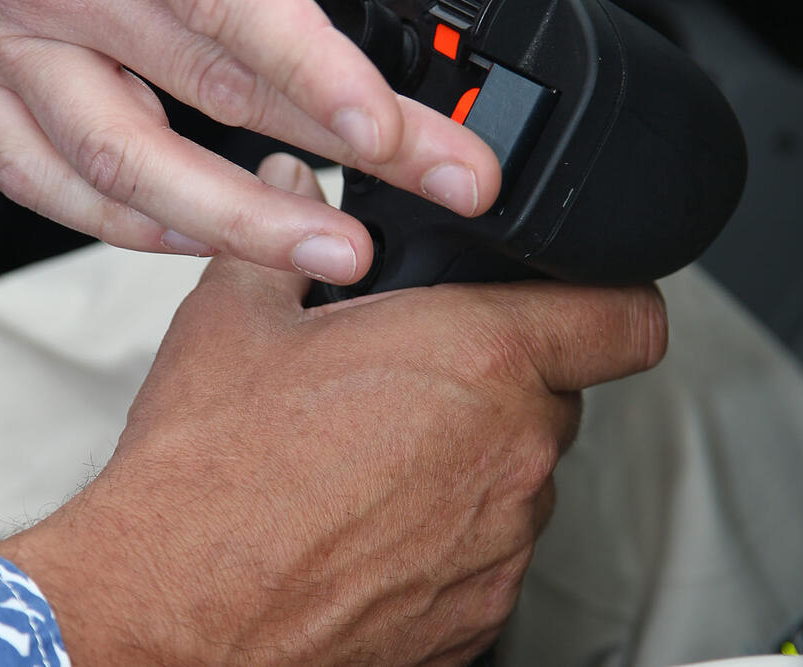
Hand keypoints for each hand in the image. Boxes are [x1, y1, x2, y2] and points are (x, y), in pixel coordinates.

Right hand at [0, 0, 501, 283]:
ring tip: (328, 247)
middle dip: (337, 153)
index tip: (394, 135)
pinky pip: (43, 181)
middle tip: (431, 187)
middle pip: (208, 93)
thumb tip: (335, 0)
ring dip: (238, 222)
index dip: (318, 76)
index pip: (225, 2)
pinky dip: (130, 223)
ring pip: (125, 167)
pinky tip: (196, 237)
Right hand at [0, 154, 665, 664]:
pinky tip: (365, 523)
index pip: (627, 318)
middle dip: (498, 380)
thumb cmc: (210, 476)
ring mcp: (500, 545)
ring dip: (470, 458)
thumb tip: (293, 188)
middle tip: (413, 379)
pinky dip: (446, 532)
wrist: (175, 611)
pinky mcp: (478, 615)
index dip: (611, 298)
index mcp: (479, 357)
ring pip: (519, 476)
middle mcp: (511, 452)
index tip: (584, 300)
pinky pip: (487, 550)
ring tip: (373, 458)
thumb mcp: (235, 321)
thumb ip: (285, 239)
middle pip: (554, 396)